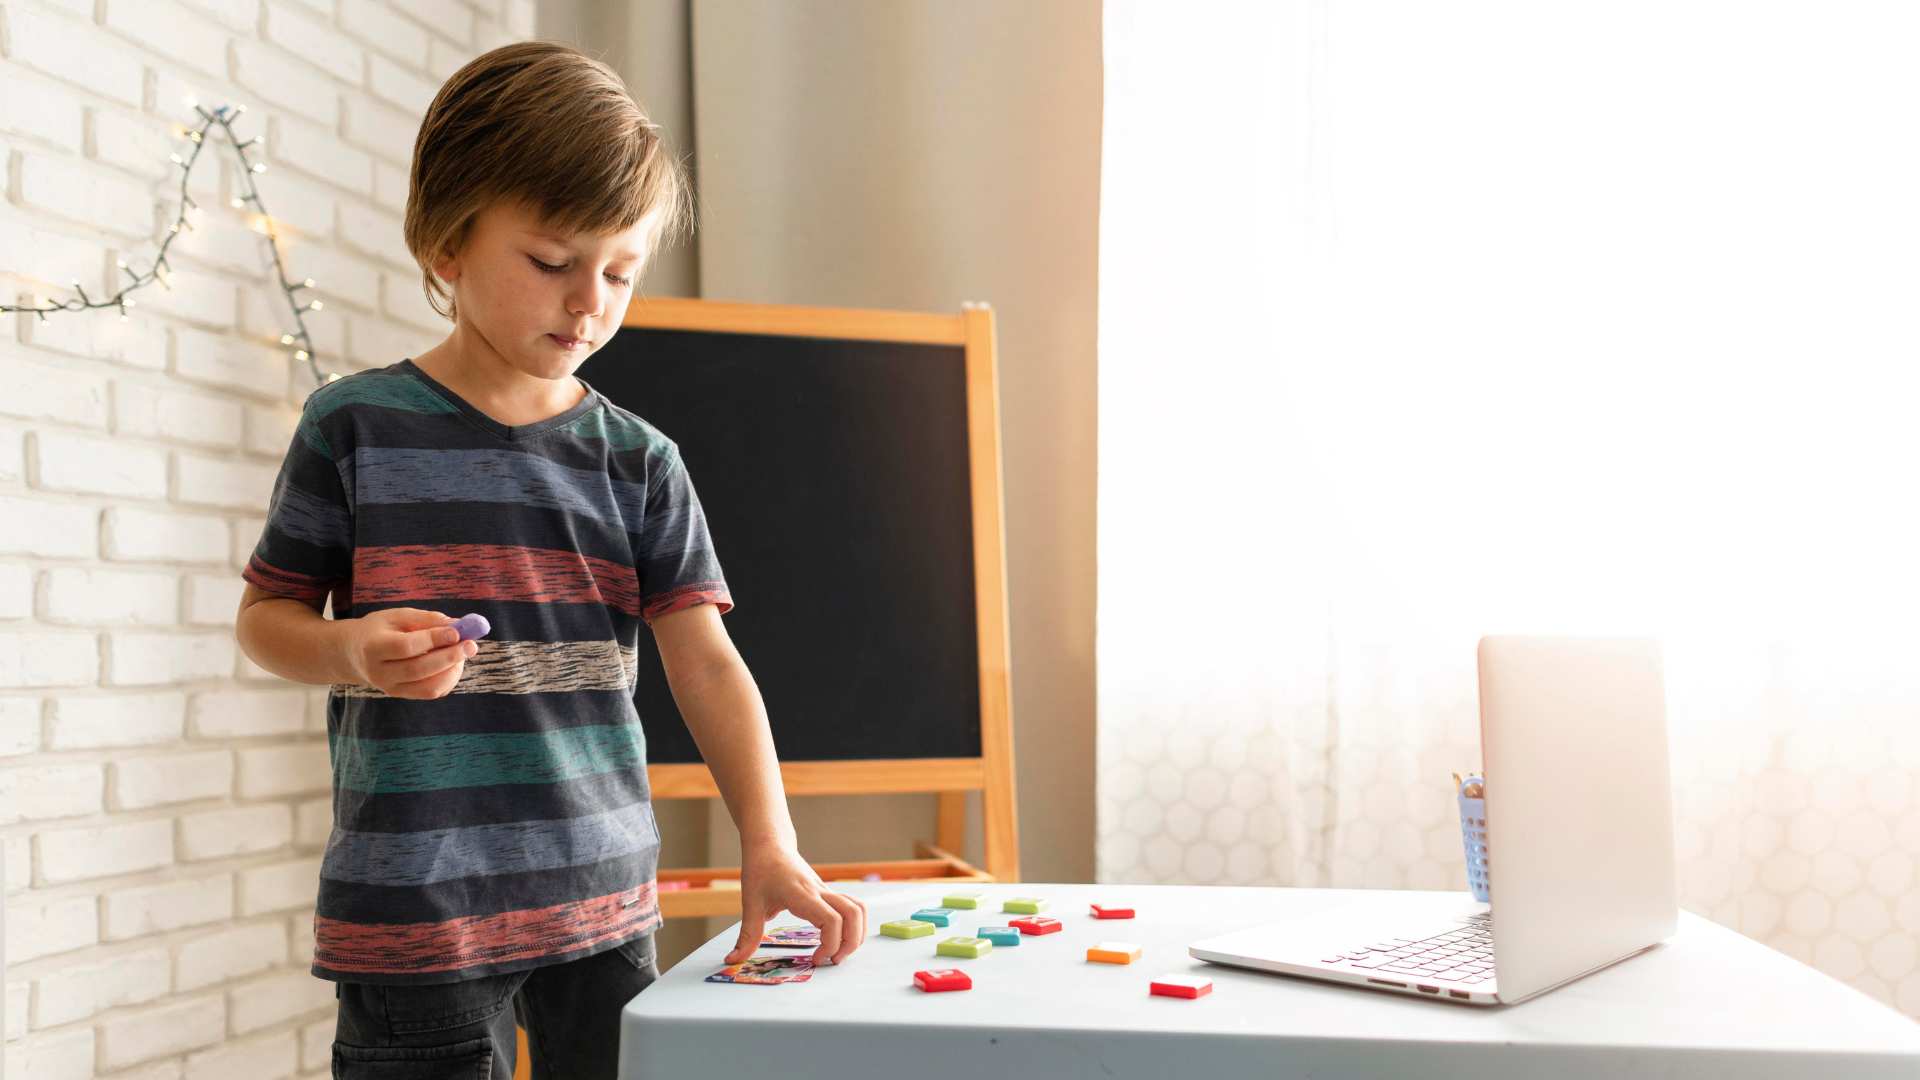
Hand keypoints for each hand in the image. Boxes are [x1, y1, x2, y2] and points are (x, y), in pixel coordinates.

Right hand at [342, 608, 478, 698]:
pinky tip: (454, 663)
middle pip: (418, 669)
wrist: (354, 654)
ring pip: (428, 687)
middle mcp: (379, 673)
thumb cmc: (380, 630)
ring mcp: (390, 688)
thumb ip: (426, 619)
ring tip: (463, 652)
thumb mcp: (397, 616)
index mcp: (373, 647)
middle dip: (449, 657)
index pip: (405, 647)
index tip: (457, 631)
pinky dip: (448, 679)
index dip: (433, 639)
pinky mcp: (402, 695)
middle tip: (471, 645)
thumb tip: (458, 625)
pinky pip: (431, 693)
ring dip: (452, 670)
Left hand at [724, 844, 869, 967]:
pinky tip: (836, 937)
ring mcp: (826, 891)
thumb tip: (733, 960)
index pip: (831, 921)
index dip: (829, 945)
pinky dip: (852, 924)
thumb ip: (747, 935)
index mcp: (803, 896)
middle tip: (832, 960)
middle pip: (853, 914)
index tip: (814, 959)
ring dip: (856, 933)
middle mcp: (820, 892)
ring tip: (839, 951)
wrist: (770, 844)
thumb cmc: (760, 869)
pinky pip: (851, 906)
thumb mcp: (751, 903)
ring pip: (858, 909)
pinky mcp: (827, 893)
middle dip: (850, 943)